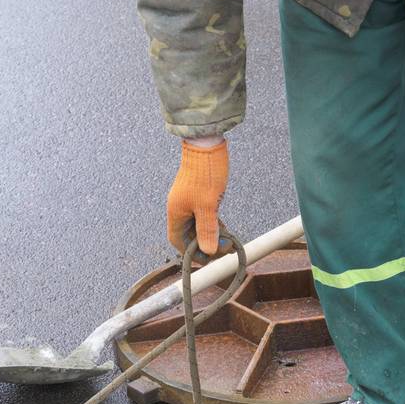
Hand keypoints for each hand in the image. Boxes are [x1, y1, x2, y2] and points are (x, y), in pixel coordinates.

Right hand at [166, 136, 228, 254]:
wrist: (207, 146)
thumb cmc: (205, 173)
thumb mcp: (208, 205)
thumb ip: (207, 229)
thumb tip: (208, 250)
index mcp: (176, 212)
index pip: (178, 241)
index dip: (192, 253)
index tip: (209, 258)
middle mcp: (180, 208)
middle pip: (189, 236)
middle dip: (205, 245)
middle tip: (224, 249)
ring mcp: (189, 202)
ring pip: (198, 226)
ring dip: (212, 235)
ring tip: (228, 240)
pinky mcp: (199, 196)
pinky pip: (204, 217)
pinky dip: (214, 224)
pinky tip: (225, 228)